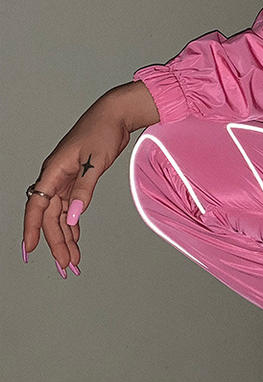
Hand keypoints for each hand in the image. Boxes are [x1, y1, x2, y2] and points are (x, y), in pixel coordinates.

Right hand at [21, 91, 141, 275]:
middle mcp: (55, 177)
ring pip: (60, 214)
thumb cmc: (103, 132)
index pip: (37, 207)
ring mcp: (65, 179)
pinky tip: (75, 236)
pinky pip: (70, 206)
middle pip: (50, 217)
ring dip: (65, 236)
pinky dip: (72, 222)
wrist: (114, 115)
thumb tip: (73, 215)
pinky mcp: (77, 179)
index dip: (32, 230)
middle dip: (56, 243)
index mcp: (53, 172)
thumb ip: (84, 190)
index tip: (30, 251)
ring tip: (73, 259)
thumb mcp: (96, 162)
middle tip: (66, 266)